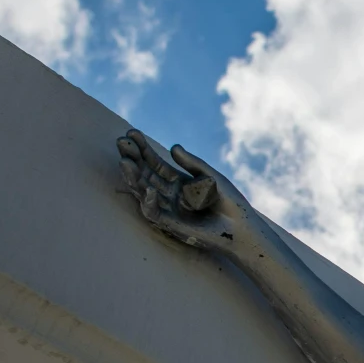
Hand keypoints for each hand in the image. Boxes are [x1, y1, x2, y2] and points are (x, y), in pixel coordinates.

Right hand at [117, 133, 244, 250]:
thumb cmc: (230, 203)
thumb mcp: (212, 177)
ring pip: (143, 192)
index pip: (155, 163)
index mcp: (177, 181)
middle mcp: (169, 194)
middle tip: (121, 142)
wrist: (242, 229)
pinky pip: (155, 213)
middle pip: (145, 174)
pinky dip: (150, 202)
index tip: (131, 133)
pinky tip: (149, 190)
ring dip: (133, 177)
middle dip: (132, 158)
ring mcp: (168, 209)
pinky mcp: (171, 225)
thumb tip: (173, 147)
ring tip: (125, 161)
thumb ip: (193, 164)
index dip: (143, 148)